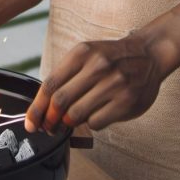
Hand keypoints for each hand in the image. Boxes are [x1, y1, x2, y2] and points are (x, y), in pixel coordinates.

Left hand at [25, 34, 165, 133]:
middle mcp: (98, 66)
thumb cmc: (113, 57)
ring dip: (69, 122)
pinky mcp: (126, 101)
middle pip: (60, 101)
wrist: (149, 52)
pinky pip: (95, 122)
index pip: (50, 84)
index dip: (36, 108)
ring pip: (76, 114)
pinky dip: (90, 123)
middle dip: (49, 119)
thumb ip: (66, 75)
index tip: (30, 122)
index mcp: (82, 53)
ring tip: (71, 120)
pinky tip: (95, 114)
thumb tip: (43, 105)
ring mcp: (113, 83)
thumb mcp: (87, 54)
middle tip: (48, 127)